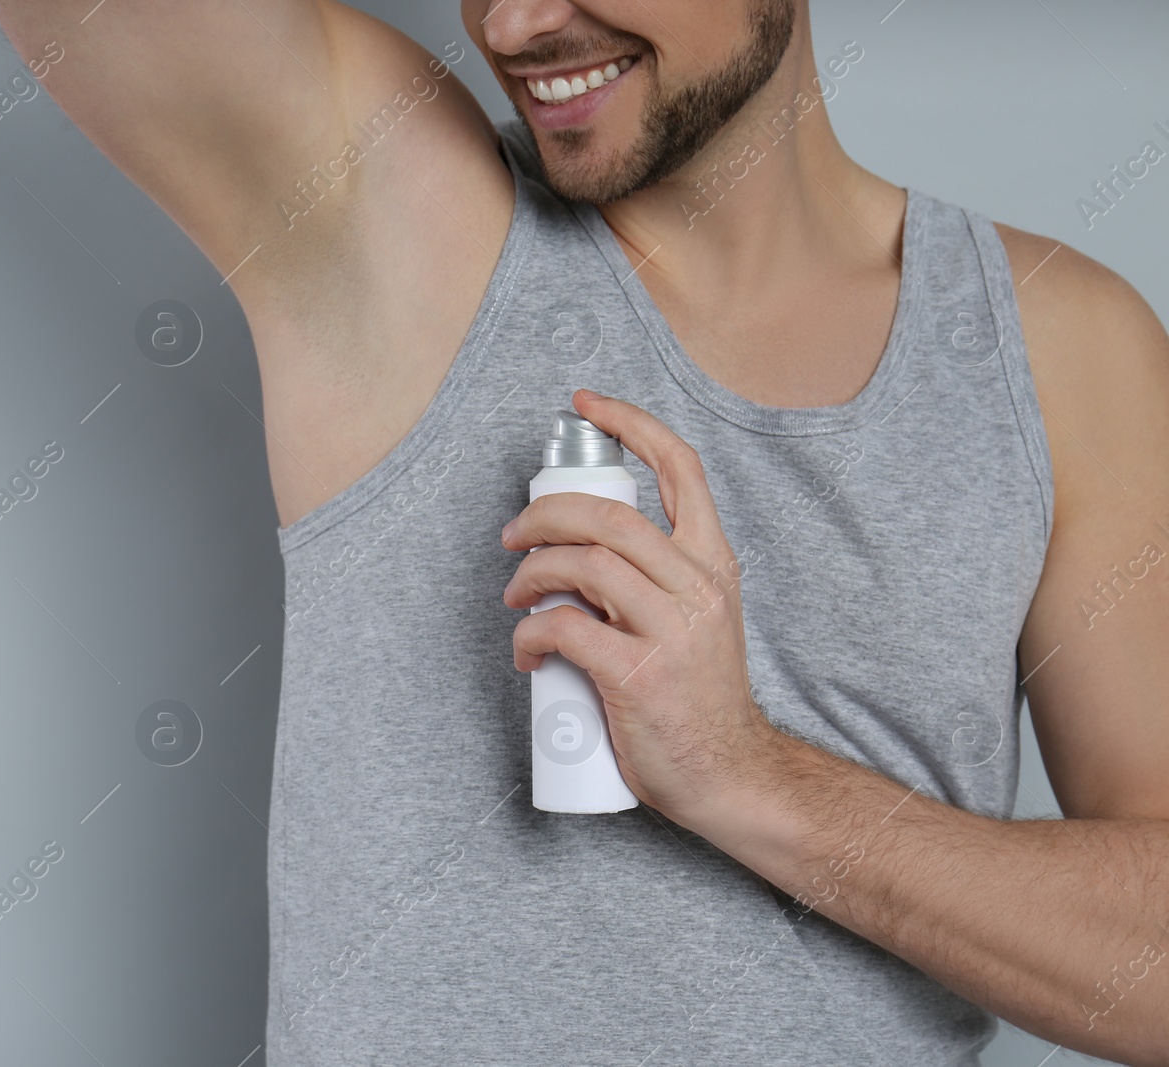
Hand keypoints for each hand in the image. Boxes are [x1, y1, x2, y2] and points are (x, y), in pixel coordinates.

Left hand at [501, 389, 781, 826]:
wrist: (730, 774)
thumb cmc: (697, 696)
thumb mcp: (697, 617)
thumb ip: (654, 575)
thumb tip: (576, 549)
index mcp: (715, 563)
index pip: (682, 468)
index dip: (632, 423)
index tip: (588, 404)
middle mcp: (699, 586)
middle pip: (607, 515)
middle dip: (543, 514)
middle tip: (513, 536)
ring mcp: (672, 630)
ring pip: (581, 564)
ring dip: (530, 574)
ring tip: (516, 599)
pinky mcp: (639, 675)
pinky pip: (564, 627)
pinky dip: (529, 634)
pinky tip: (527, 652)